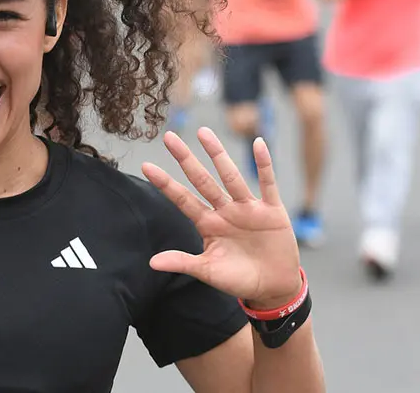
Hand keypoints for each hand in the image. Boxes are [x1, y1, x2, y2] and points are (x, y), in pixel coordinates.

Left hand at [142, 128, 301, 308]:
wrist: (273, 288)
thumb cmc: (238, 279)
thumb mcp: (208, 271)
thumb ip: (183, 262)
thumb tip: (152, 263)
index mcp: (208, 224)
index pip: (183, 199)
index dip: (166, 184)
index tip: (146, 166)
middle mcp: (225, 211)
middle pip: (202, 180)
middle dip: (186, 159)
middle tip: (169, 137)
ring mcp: (248, 208)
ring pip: (230, 176)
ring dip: (218, 154)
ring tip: (204, 132)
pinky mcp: (272, 211)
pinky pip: (268, 183)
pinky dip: (264, 164)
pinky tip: (258, 144)